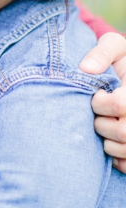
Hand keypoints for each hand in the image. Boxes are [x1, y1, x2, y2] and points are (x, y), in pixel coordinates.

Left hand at [80, 32, 125, 172]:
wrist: (125, 73)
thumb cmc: (119, 60)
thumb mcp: (113, 46)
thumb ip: (101, 53)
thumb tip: (85, 69)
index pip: (120, 104)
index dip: (101, 103)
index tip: (95, 96)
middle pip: (122, 131)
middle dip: (101, 124)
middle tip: (96, 115)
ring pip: (125, 149)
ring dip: (107, 142)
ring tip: (104, 126)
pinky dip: (118, 161)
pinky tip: (110, 145)